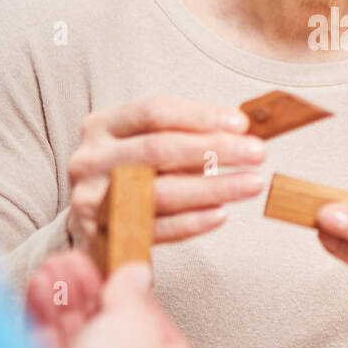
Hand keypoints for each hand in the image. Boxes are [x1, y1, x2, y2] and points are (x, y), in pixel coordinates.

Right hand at [26, 249, 205, 347]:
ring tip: (54, 265)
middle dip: (90, 295)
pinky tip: (39, 287)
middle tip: (75, 262)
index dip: (138, 303)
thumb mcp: (136, 320)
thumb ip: (131, 293)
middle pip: (111, 338)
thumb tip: (136, 275)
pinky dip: (45, 320)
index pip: (159, 338)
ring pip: (78, 344)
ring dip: (64, 300)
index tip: (120, 276)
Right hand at [67, 96, 265, 251]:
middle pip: (158, 149)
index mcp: (102, 125)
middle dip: (214, 149)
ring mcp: (91, 198)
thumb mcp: (145, 142)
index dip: (199, 116)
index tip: (241, 123)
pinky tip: (221, 214)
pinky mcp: (100, 235)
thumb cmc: (130, 172)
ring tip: (252, 184)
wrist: (89, 218)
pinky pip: (155, 229)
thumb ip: (185, 135)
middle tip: (258, 153)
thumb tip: (241, 132)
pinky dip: (192, 222)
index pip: (153, 112)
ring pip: (159, 192)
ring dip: (213, 188)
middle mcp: (90, 158)